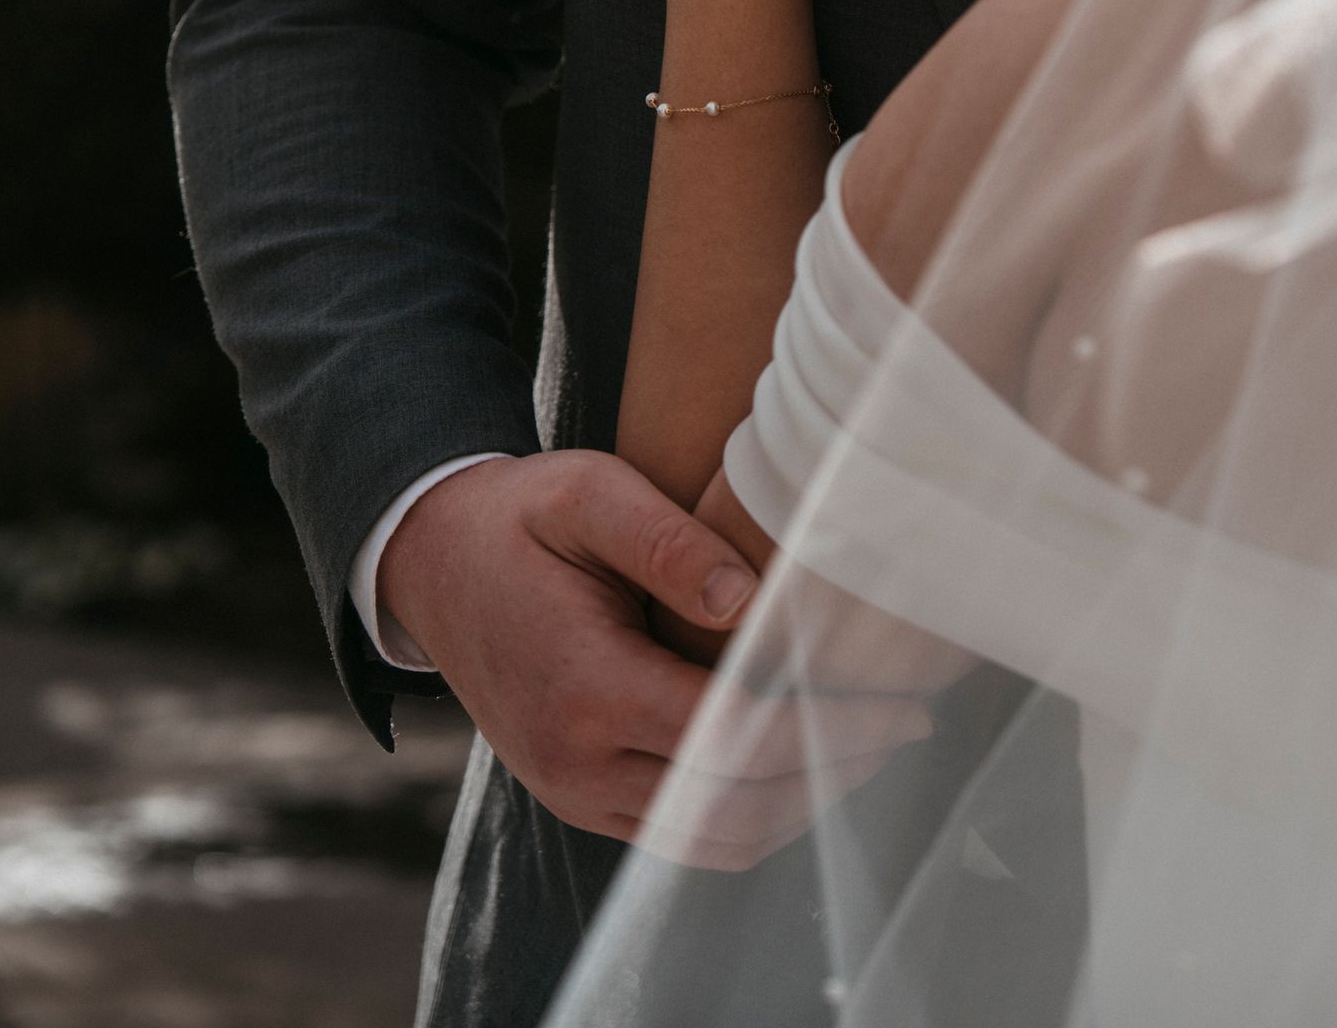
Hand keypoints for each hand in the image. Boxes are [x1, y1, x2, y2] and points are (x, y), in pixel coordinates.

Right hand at [376, 453, 928, 864]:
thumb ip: (667, 541)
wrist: (432, 562)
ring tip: (863, 750)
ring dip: (796, 809)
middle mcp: (577, 762)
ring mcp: (573, 793)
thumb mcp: (588, 493)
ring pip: (709, 843)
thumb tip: (752, 598)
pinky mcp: (577, 799)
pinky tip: (795, 766)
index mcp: (585, 686)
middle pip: (733, 808)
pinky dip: (746, 818)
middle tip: (904, 727)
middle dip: (830, 774)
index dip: (828, 729)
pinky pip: (676, 838)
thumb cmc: (520, 517)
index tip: (901, 707)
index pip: (733, 737)